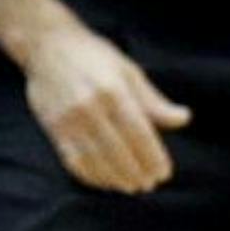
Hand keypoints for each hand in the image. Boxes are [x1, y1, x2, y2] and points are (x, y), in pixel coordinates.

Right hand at [20, 19, 188, 193]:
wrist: (45, 44)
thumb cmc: (93, 56)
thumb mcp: (128, 71)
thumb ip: (154, 101)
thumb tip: (184, 119)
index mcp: (113, 90)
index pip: (139, 134)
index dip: (154, 158)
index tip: (164, 173)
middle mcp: (90, 107)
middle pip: (119, 152)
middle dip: (137, 173)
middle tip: (149, 184)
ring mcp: (69, 120)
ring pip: (97, 162)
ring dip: (116, 180)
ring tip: (130, 185)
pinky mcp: (54, 129)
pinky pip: (75, 162)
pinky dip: (92, 177)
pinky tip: (105, 180)